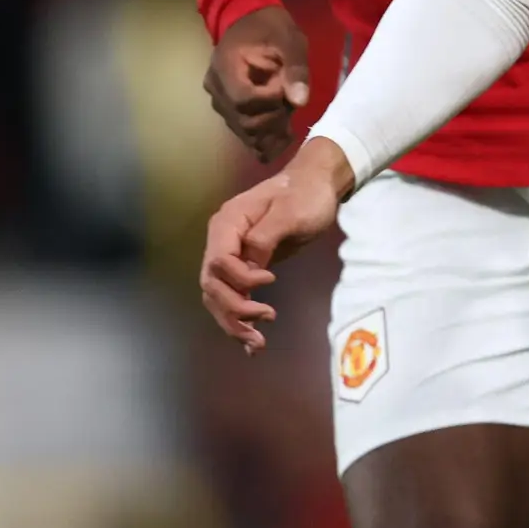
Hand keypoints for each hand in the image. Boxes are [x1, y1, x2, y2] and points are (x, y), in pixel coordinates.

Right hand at [202, 141, 348, 346]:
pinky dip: (239, 318)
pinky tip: (251, 341)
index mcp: (227, 224)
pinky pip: (233, 295)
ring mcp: (230, 254)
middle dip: (235, 309)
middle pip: (212, 285)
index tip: (271, 281)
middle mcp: (221, 241)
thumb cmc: (305, 194)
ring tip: (257, 343)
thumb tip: (250, 268)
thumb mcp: (290, 212)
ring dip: (234, 322)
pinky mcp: (244, 266)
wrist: (315, 184)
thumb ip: (265, 239)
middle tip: (267, 321)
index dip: (240, 279)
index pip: (219, 262)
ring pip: (218, 297)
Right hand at [204, 3, 311, 162]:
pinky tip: (283, 138)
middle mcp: (217, 89)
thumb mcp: (290, 40)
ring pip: (243, 130)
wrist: (249, 21)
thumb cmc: (270, 28)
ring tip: (290, 123)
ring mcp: (221, 101)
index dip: (268, 102)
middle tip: (290, 107)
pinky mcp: (230, 109)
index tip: (283, 89)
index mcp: (226, 67)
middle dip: (272, 120)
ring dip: (270, 132)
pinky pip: (244, 130)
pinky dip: (264, 138)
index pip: (242, 100)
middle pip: (243, 120)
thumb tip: (300, 102)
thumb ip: (295, 68)